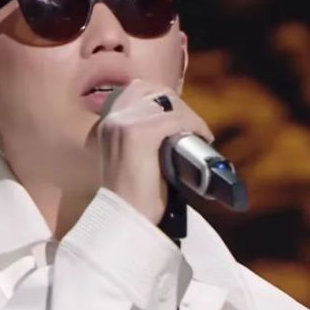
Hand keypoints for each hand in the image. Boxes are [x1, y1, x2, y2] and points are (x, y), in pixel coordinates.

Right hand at [97, 79, 213, 224]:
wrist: (123, 219)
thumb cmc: (133, 196)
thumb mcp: (132, 158)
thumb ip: (144, 138)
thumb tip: (176, 127)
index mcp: (106, 123)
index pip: (137, 90)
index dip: (163, 98)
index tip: (179, 116)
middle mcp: (111, 119)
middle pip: (154, 92)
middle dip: (179, 106)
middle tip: (194, 129)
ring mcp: (123, 124)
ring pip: (168, 104)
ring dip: (189, 117)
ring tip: (200, 134)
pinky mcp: (139, 135)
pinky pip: (175, 120)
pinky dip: (194, 126)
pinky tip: (203, 138)